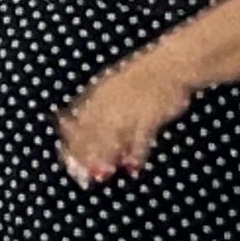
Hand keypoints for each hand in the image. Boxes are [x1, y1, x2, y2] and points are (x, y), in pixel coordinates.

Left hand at [58, 57, 194, 185]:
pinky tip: (134, 166)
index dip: (71, 142)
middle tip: (84, 175)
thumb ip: (98, 108)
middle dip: (85, 155)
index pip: (76, 122)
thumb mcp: (113, 88)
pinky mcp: (149, 114)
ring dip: (106, 156)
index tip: (70, 160)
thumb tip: (79, 126)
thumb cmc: (142, 79)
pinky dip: (137, 153)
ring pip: (112, 137)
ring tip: (103, 174)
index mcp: (98, 95)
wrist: (170, 65)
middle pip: (91, 133)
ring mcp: (129, 109)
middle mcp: (109, 103)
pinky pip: (140, 137)